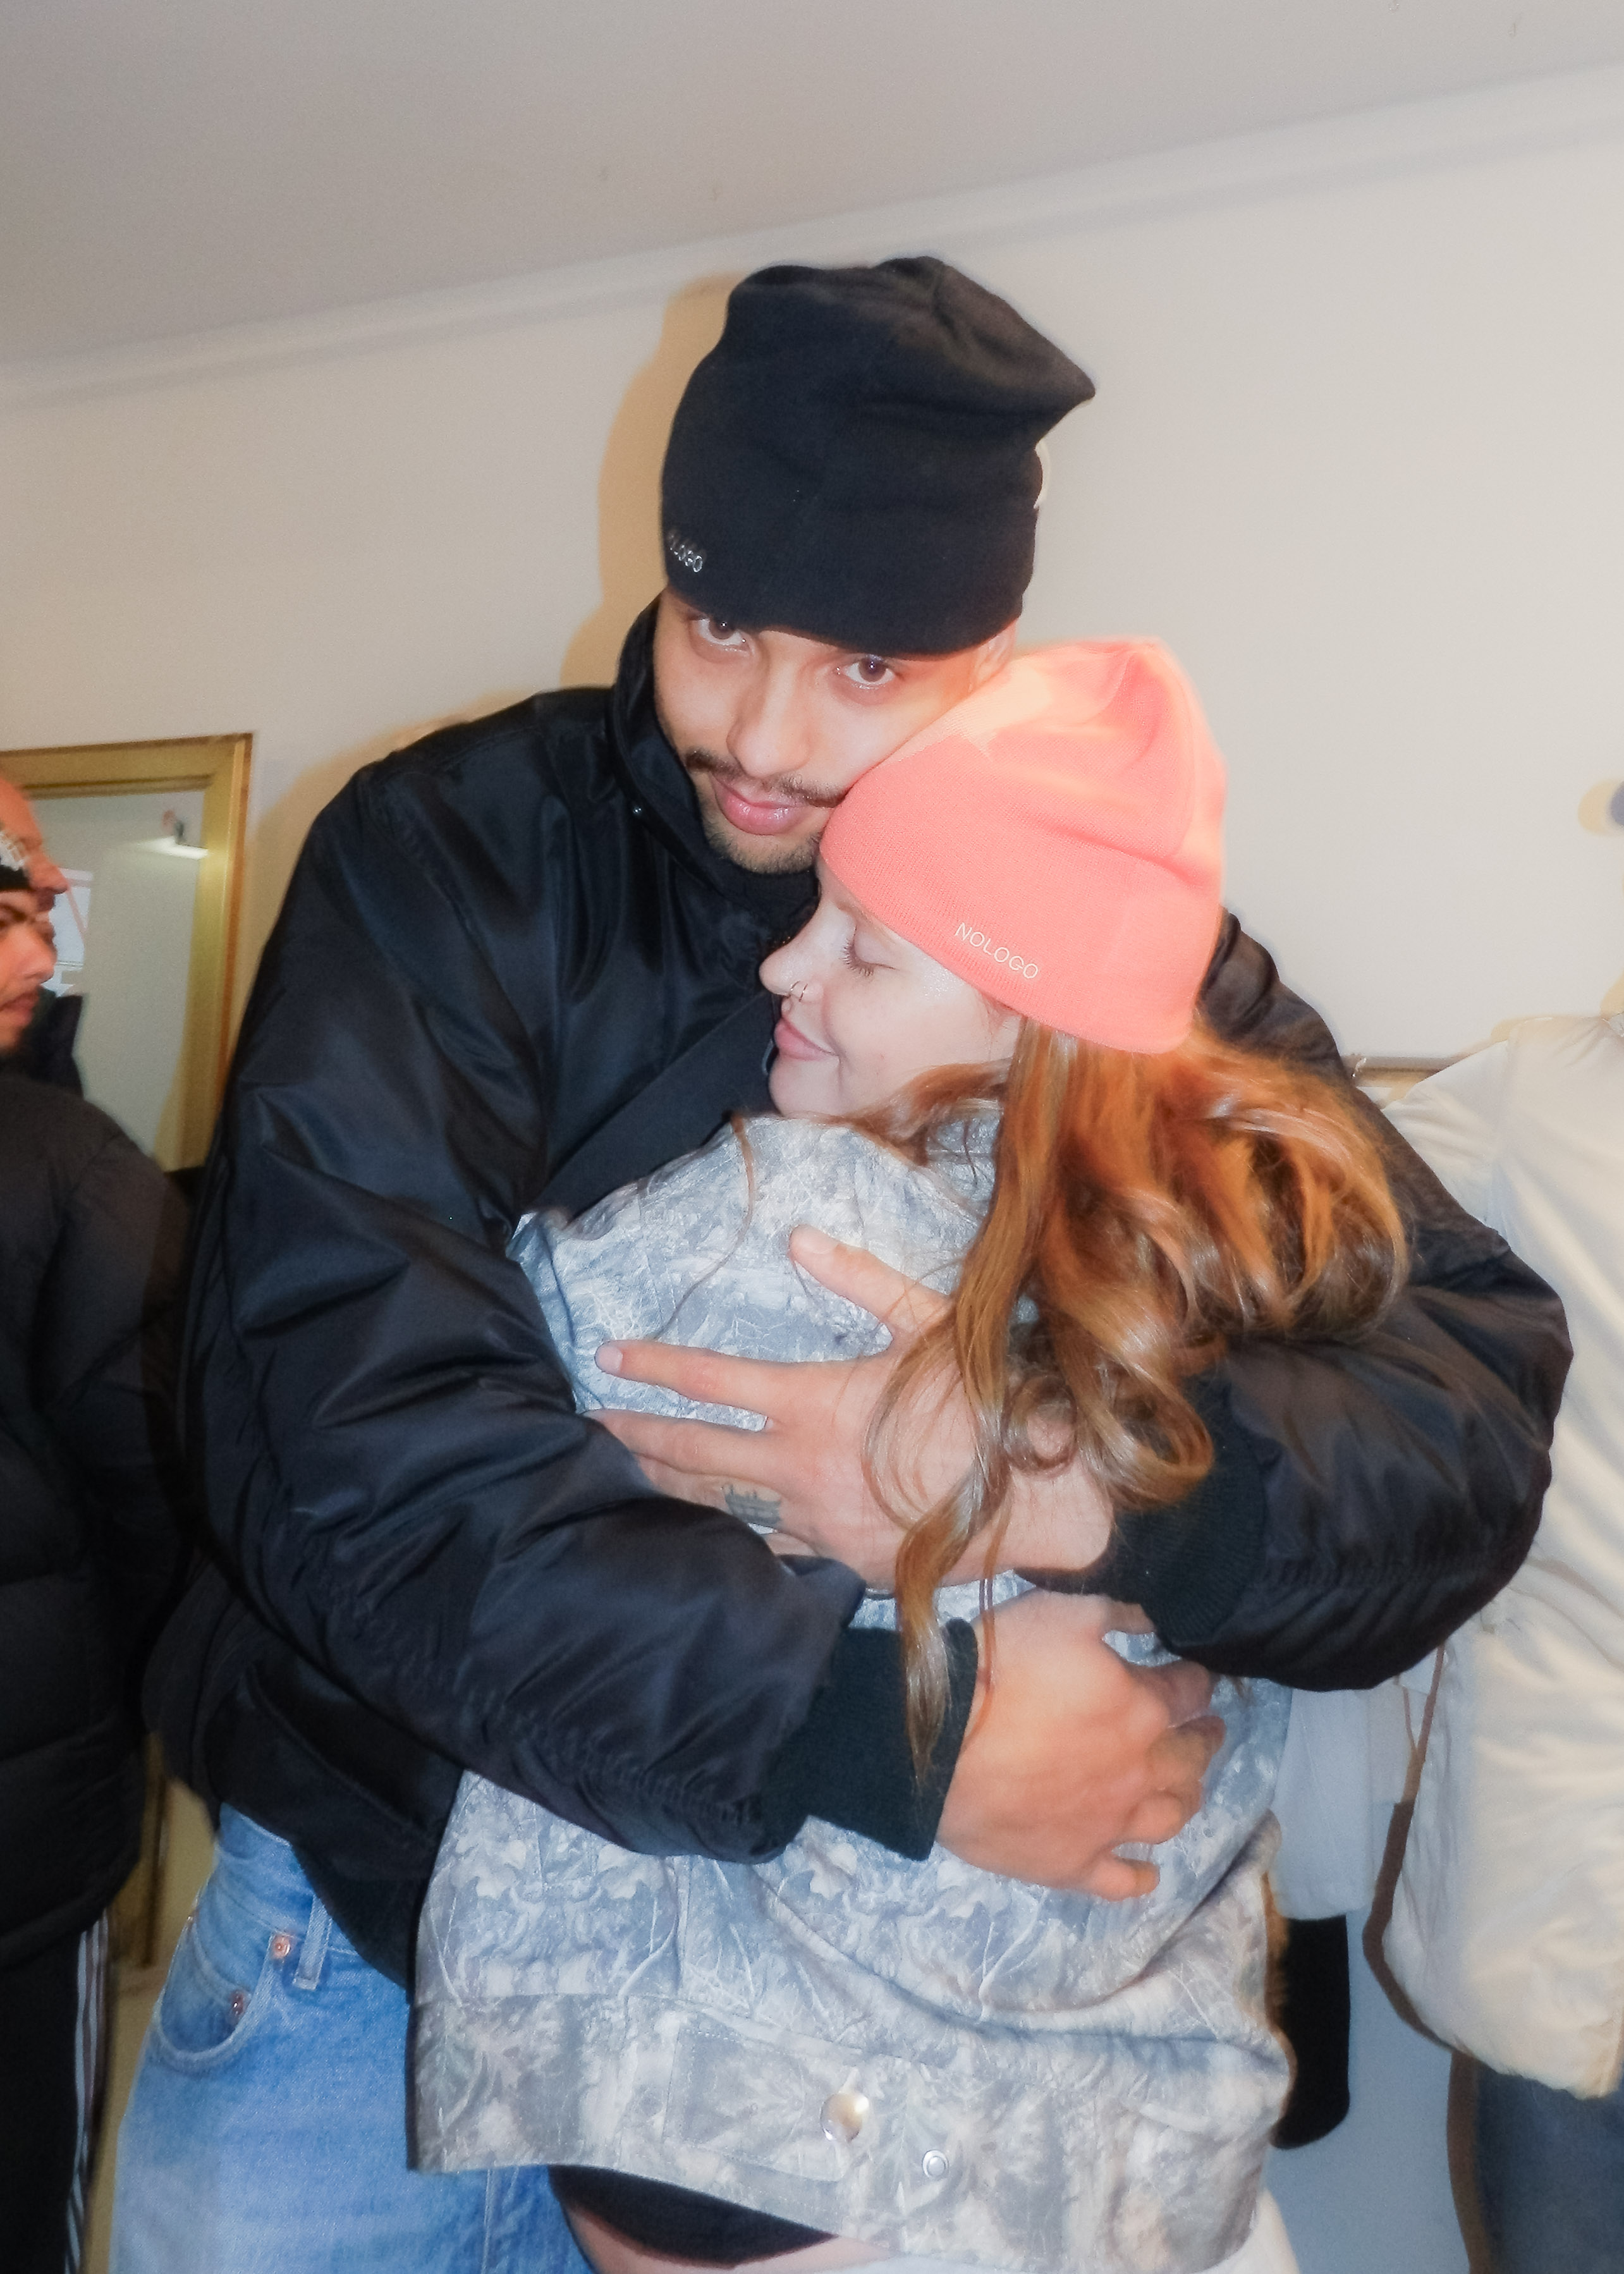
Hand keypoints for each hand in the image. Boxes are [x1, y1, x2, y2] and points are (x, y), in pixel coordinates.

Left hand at [595, 1228, 1111, 1584]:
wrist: (1039, 1500)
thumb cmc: (985, 1404)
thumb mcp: (927, 1324)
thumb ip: (859, 1280)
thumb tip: (799, 1240)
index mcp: (812, 1403)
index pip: (709, 1382)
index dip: (653, 1366)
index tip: (608, 1356)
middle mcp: (797, 1466)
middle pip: (691, 1451)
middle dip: (634, 1434)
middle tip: (589, 1424)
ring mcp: (812, 1520)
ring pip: (715, 1505)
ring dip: (665, 1486)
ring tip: (623, 1470)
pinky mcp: (835, 1560)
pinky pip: (764, 1547)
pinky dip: (724, 1534)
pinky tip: (699, 1530)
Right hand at [938, 1592, 1222, 1898]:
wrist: (939, 1745)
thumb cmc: (1002, 1667)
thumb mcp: (1064, 1611)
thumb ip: (1118, 1612)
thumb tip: (1155, 1617)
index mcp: (1142, 1709)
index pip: (1189, 1692)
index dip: (1195, 1681)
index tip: (1193, 1677)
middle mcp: (1139, 1772)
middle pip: (1189, 1759)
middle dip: (1202, 1739)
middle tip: (1207, 1732)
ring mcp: (1109, 1826)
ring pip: (1168, 1819)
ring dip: (1184, 1801)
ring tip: (1185, 1791)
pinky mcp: (1073, 1865)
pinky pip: (1122, 1881)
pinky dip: (1141, 1876)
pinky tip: (1148, 1872)